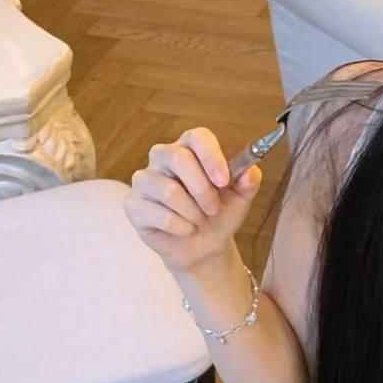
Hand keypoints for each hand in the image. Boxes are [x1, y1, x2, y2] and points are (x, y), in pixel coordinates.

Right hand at [124, 127, 262, 272]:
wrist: (203, 245)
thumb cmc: (219, 213)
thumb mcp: (241, 198)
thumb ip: (249, 181)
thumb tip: (250, 172)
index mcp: (190, 148)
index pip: (197, 137)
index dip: (211, 156)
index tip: (224, 181)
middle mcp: (163, 157)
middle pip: (178, 158)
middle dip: (203, 190)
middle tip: (214, 208)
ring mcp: (145, 180)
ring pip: (169, 191)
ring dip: (193, 213)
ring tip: (199, 220)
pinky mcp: (133, 204)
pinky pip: (159, 214)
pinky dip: (180, 227)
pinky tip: (184, 229)